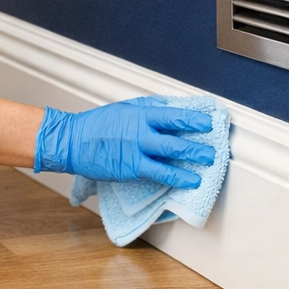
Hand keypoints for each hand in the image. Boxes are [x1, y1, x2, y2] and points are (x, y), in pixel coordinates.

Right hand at [34, 100, 214, 188]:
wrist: (73, 141)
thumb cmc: (98, 124)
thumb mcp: (125, 108)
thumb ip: (147, 109)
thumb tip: (169, 107)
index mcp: (140, 115)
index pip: (173, 116)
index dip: (193, 120)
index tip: (208, 122)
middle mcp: (141, 133)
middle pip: (175, 140)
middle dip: (197, 146)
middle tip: (214, 151)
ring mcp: (136, 152)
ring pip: (169, 158)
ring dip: (189, 163)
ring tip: (205, 168)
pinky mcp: (131, 169)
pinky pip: (157, 174)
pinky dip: (174, 177)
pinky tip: (186, 181)